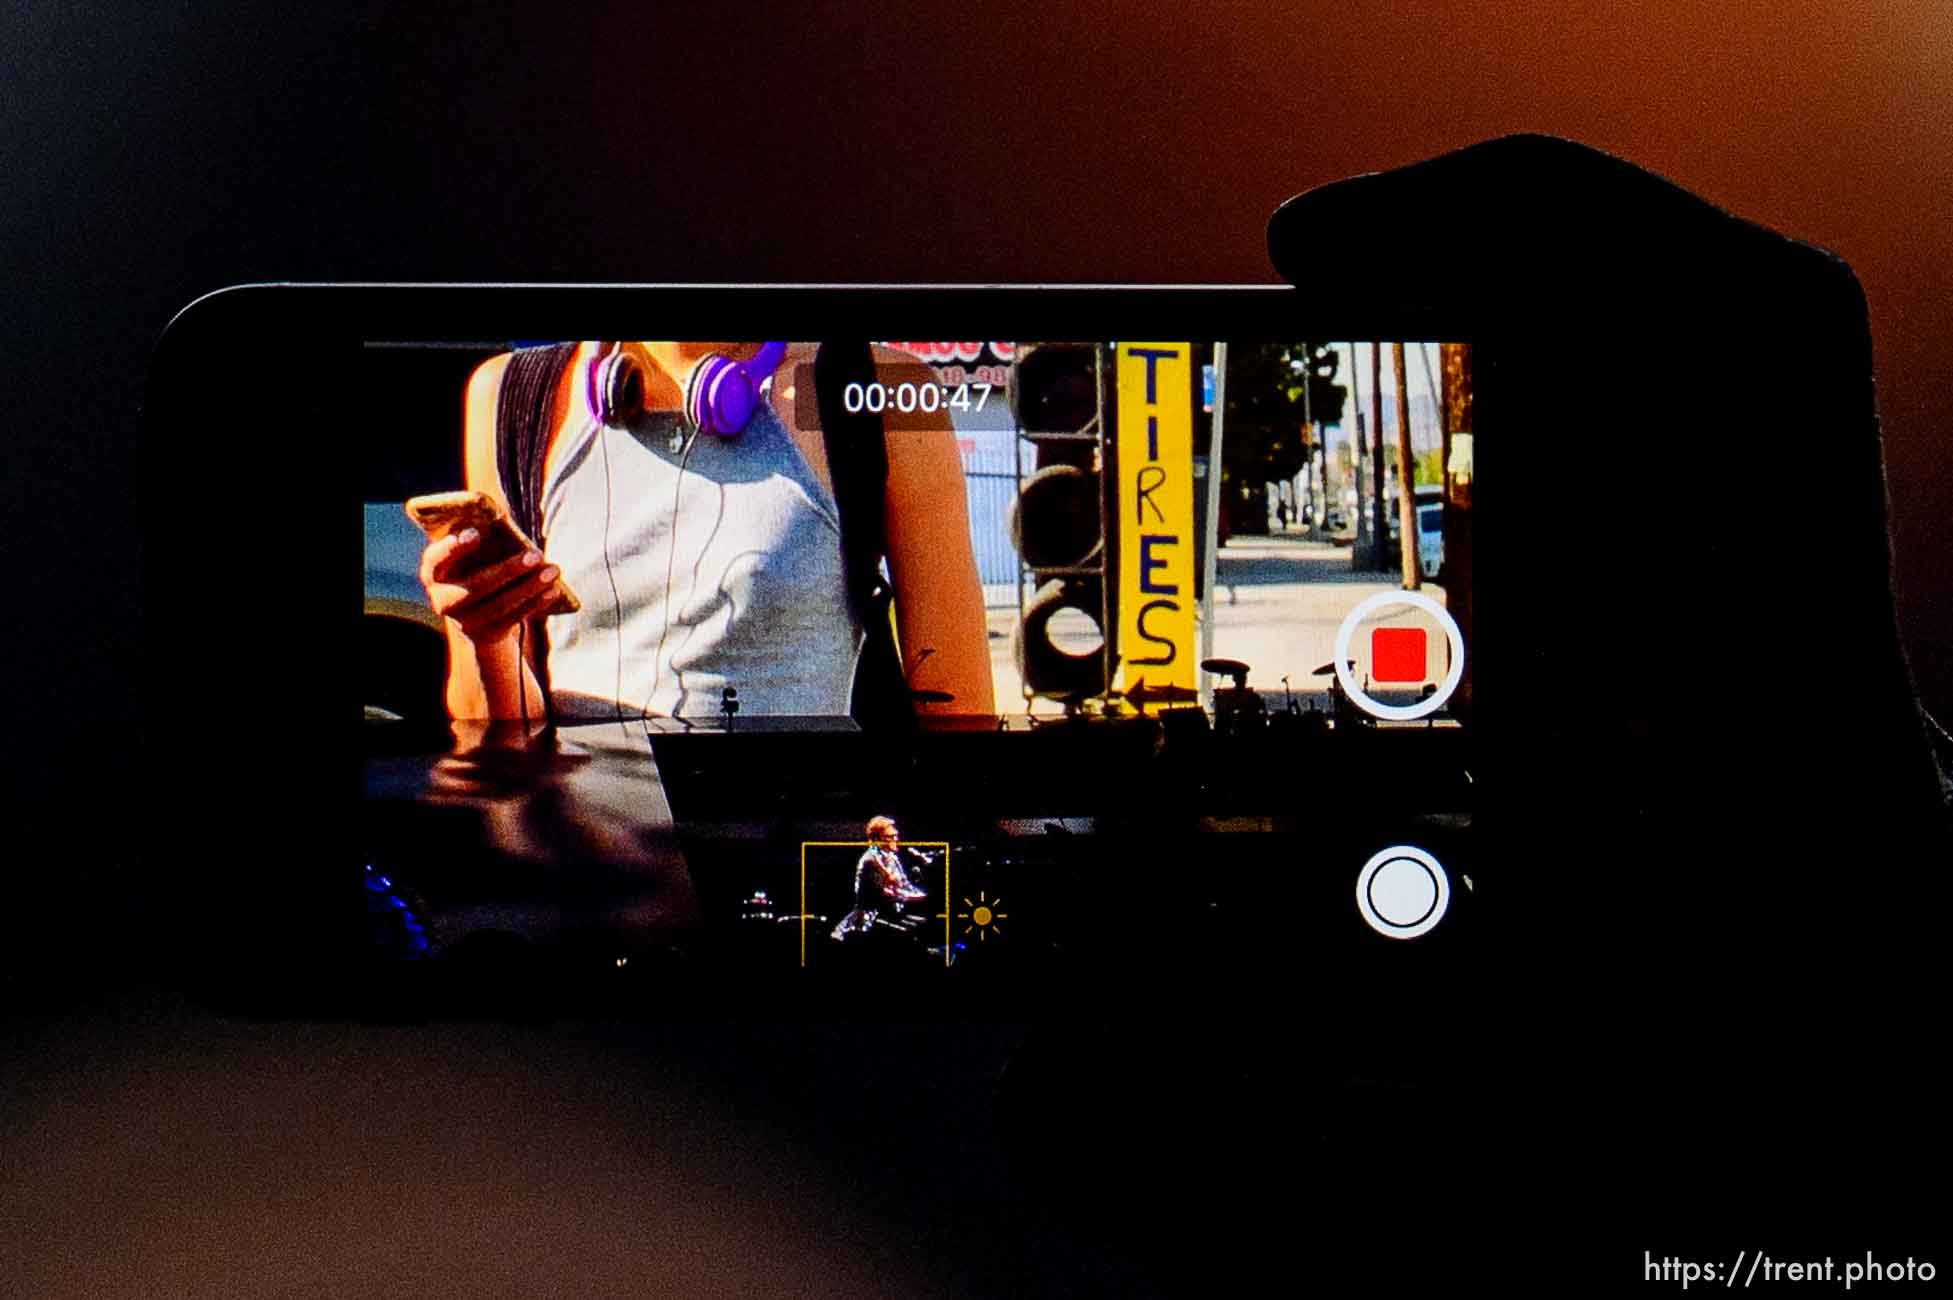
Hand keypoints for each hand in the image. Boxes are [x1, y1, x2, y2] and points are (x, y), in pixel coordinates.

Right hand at [419, 527, 562, 646]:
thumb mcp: (476, 553)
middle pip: (474, 587)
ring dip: (529, 587)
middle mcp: (442, 599)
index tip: (476, 533)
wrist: (480, 616)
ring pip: (498, 605)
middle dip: (508, 570)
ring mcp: (463, 621)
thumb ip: (483, 533)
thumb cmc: (480, 569)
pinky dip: (534, 603)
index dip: (453, 548)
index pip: (436, 560)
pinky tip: (553, 590)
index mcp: (434, 573)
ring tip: (553, 570)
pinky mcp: (484, 634)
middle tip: (536, 554)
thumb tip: (500, 510)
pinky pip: (512, 619)